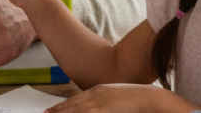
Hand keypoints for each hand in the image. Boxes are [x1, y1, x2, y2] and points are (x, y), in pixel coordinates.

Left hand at [46, 84, 197, 112]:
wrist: (149, 97)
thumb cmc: (137, 99)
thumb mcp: (118, 97)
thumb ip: (107, 101)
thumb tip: (103, 107)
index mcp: (98, 90)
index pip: (76, 99)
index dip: (63, 105)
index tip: (52, 110)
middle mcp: (95, 94)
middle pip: (71, 104)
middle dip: (57, 110)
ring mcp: (98, 101)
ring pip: (74, 110)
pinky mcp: (101, 109)